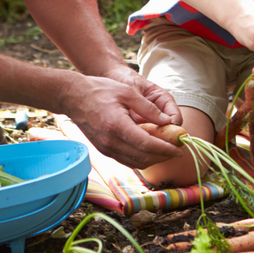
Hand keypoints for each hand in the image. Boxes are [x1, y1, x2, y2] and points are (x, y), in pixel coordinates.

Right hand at [57, 73, 182, 168]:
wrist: (73, 97)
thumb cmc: (101, 90)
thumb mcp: (128, 92)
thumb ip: (149, 108)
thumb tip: (168, 122)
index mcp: (117, 126)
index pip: (147, 145)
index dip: (166, 149)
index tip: (179, 149)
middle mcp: (110, 142)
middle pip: (143, 158)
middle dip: (163, 156)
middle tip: (177, 150)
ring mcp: (105, 148)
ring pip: (135, 163)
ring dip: (153, 159)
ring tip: (167, 150)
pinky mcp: (104, 150)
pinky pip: (127, 160)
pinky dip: (141, 158)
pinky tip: (151, 149)